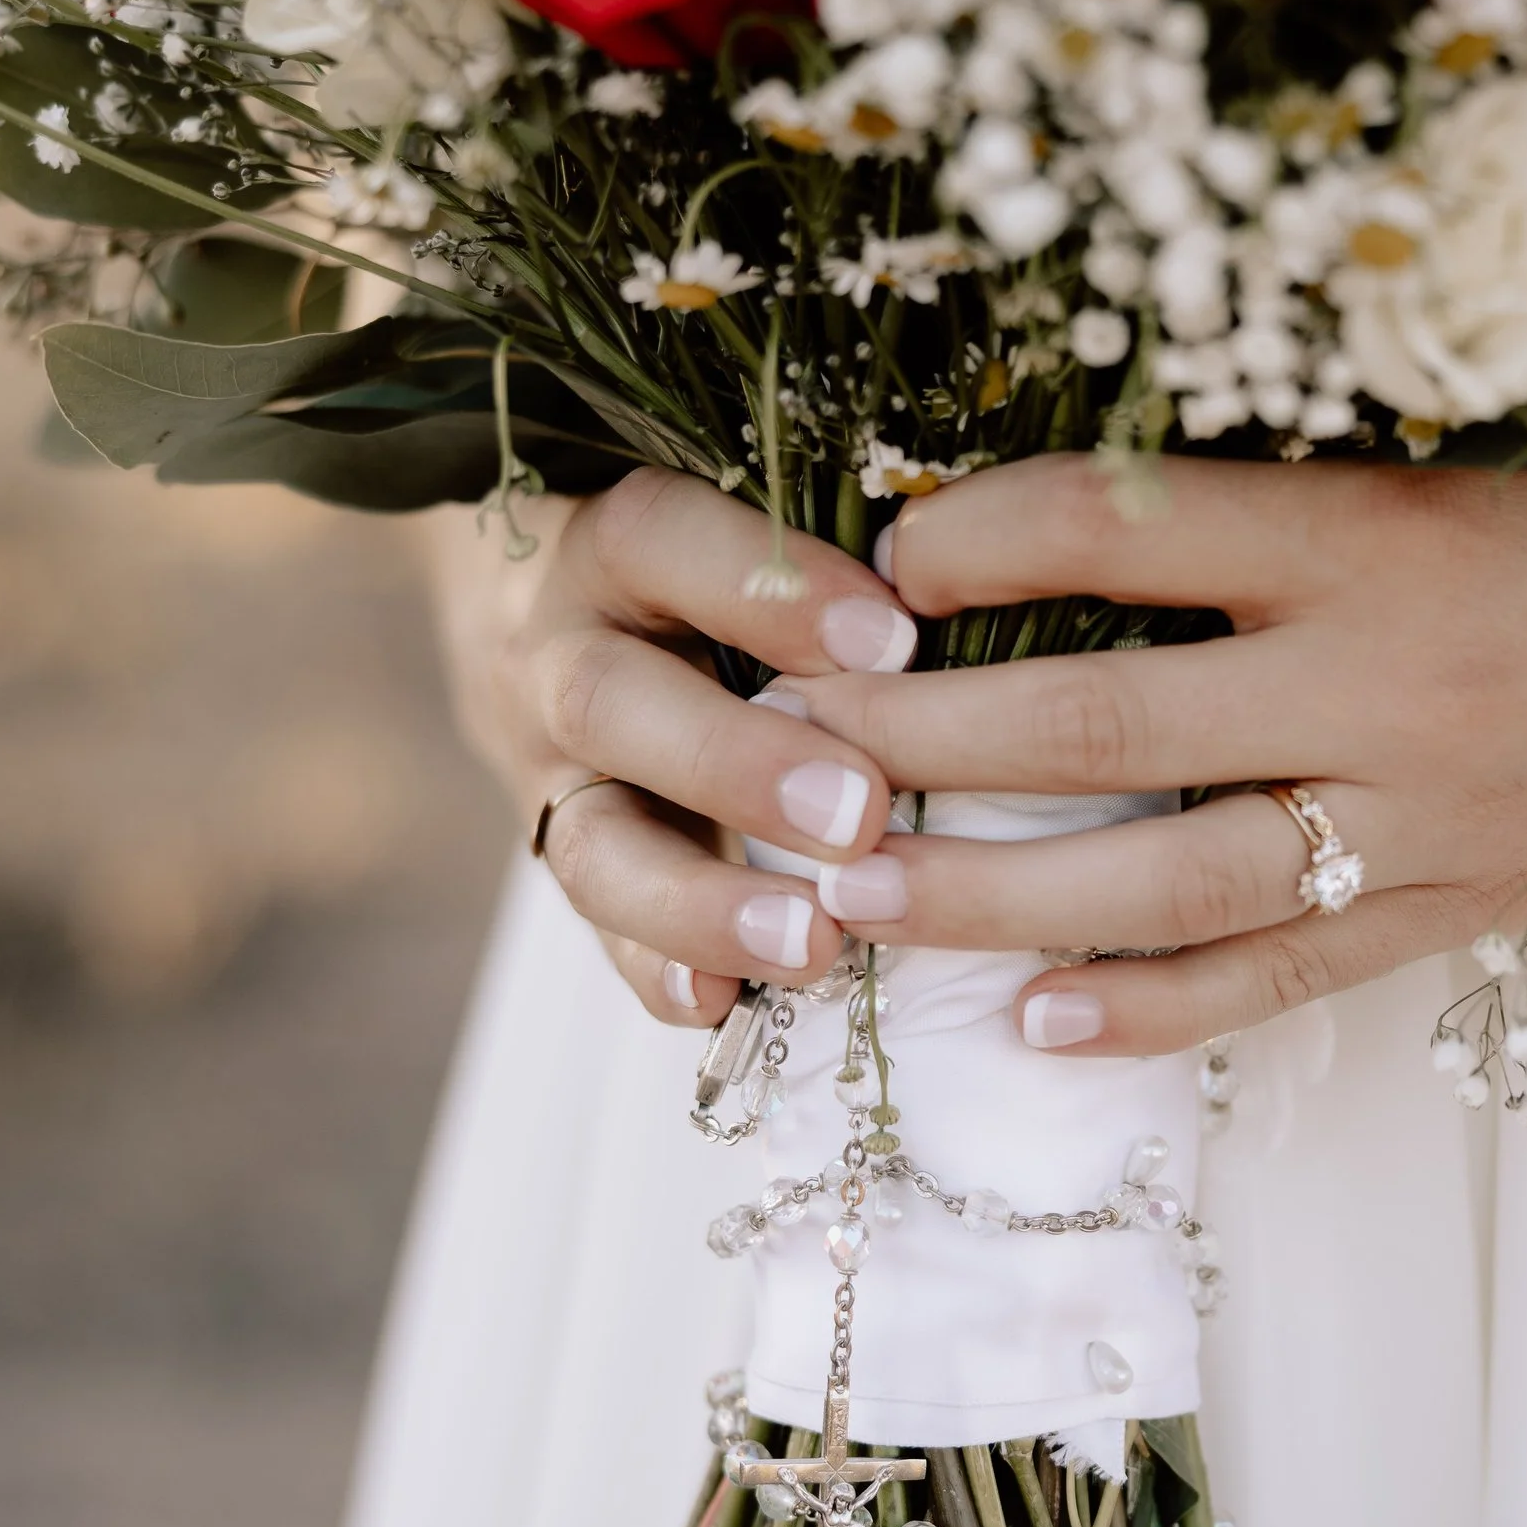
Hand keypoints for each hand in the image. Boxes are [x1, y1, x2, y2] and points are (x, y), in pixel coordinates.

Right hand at [427, 472, 916, 1026]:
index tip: (894, 638)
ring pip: (591, 844)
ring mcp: (549, 776)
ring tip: (812, 940)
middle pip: (609, 704)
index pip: (664, 543)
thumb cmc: (708, 562)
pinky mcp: (571, 865)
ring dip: (701, 903)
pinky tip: (724, 1004)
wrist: (555, 614)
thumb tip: (978, 596)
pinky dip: (660, 971)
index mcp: (612, 546)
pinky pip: (597, 935)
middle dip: (736, 766)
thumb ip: (823, 555)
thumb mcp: (741, 521)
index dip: (769, 591)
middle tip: (859, 812)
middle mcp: (558, 658)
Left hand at [789, 313, 1526, 1055]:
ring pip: (1158, 877)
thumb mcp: (1461, 467)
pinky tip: (1026, 1023)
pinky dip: (1147, 1009)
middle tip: (781, 750)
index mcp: (1375, 533)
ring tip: (846, 900)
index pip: (1120, 526)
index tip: (873, 554)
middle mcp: (1382, 681)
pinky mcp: (1461, 915)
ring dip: (983, 896)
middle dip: (917, 742)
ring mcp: (1421, 820)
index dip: (976, 539)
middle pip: (1094, 722)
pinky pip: (1277, 979)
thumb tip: (1073, 535)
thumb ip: (1280, 511)